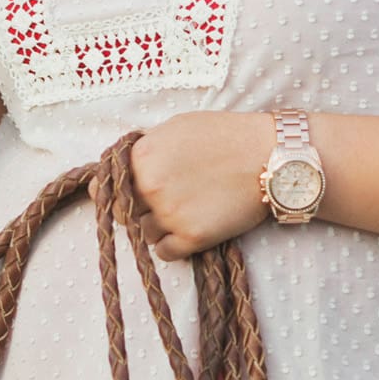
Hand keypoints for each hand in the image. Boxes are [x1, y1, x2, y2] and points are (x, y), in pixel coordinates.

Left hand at [126, 110, 273, 259]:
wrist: (272, 154)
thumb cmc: (228, 135)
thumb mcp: (178, 127)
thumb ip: (145, 148)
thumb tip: (121, 167)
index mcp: (142, 157)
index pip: (106, 188)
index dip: (118, 192)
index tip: (133, 194)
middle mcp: (150, 186)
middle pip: (124, 214)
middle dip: (140, 210)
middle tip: (165, 202)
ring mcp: (170, 214)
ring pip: (145, 234)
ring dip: (160, 227)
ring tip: (187, 211)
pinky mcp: (192, 237)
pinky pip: (165, 253)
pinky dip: (175, 245)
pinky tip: (191, 229)